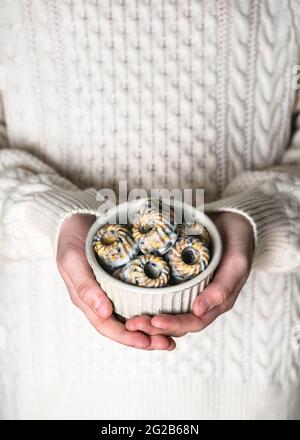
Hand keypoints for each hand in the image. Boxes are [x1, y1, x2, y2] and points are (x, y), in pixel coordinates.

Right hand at [57, 214, 174, 349]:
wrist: (74, 220)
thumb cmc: (72, 239)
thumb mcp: (73, 260)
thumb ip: (85, 286)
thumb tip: (104, 313)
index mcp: (87, 300)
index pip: (107, 326)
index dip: (127, 338)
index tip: (148, 342)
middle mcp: (100, 300)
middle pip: (123, 327)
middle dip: (145, 339)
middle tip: (169, 344)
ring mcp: (111, 291)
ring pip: (131, 316)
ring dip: (151, 328)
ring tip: (173, 334)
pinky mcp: (120, 280)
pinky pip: (136, 299)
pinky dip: (150, 308)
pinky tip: (166, 310)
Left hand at [125, 212, 253, 336]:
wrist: (234, 221)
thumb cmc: (238, 242)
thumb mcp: (236, 263)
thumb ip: (222, 287)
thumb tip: (198, 311)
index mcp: (217, 303)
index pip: (193, 322)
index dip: (173, 325)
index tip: (153, 321)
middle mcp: (202, 301)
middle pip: (177, 322)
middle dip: (154, 327)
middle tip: (131, 324)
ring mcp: (190, 290)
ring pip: (168, 311)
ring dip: (149, 318)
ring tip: (128, 318)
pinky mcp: (180, 278)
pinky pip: (164, 293)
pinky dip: (149, 299)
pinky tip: (133, 297)